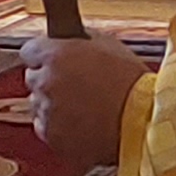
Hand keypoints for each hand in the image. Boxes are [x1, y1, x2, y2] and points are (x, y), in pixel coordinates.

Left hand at [21, 35, 144, 175]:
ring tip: (83, 107)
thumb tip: (66, 38)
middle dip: (49, 79)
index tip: (52, 59)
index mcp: (55, 55)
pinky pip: (45, 127)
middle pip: (32, 78)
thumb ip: (78, 40)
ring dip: (53, 104)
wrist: (146, 123)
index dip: (43, 55)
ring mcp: (47, 112)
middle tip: (75, 85)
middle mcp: (46, 82)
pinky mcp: (52, 137)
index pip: (29, 50)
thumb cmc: (133, 84)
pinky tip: (81, 123)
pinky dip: (57, 126)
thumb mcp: (108, 45)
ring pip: (38, 104)